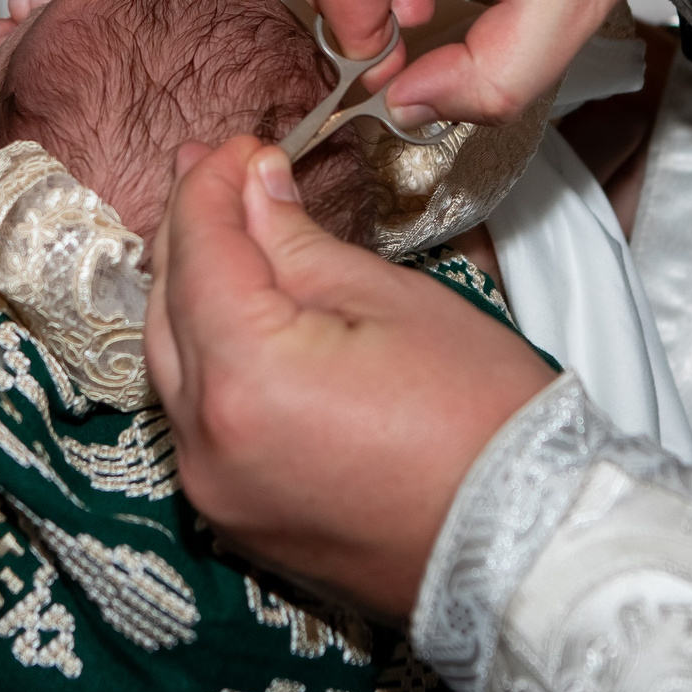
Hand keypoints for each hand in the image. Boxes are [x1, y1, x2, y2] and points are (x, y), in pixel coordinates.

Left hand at [146, 139, 553, 615]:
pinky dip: (205, 360)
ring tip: (220, 233)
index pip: (199, 252)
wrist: (525, 546)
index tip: (237, 145)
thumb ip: (298, 243)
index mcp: (245, 379)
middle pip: (167, 308)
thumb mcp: (391, 301)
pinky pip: (194, 420)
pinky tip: (232, 319)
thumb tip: (251, 187)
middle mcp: (205, 443)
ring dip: (189, 295)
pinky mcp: (233, 518)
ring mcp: (212, 490)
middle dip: (188, 232)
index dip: (210, 186)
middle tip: (213, 170)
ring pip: (171, 366)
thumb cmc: (481, 419)